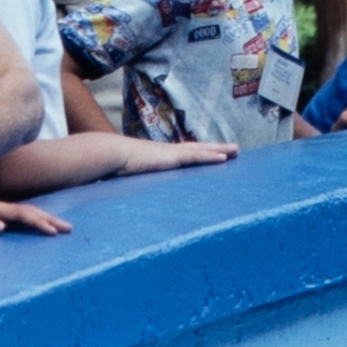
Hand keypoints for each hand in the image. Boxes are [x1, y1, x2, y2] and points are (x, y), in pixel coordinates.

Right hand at [115, 138, 237, 175]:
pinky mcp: (172, 158)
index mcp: (160, 156)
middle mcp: (168, 151)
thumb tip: (131, 198)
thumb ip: (134, 182)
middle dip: (216, 148)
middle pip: (198, 148)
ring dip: (220, 150)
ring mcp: (171, 153)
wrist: (110, 154)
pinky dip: (211, 157)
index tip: (213, 153)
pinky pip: (196, 157)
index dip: (200, 152)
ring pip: (201, 150)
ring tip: (237, 150)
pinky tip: (224, 158)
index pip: (185, 153)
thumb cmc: (114, 166)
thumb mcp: (129, 176)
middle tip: (235, 149)